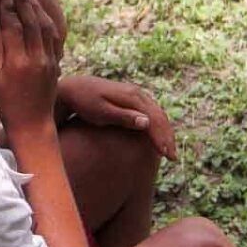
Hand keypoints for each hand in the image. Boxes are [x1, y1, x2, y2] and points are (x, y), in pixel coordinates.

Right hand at [0, 0, 62, 133]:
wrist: (32, 124)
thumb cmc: (7, 103)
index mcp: (17, 61)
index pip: (12, 25)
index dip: (7, 7)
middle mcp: (35, 57)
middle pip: (31, 21)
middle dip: (24, 0)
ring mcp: (48, 60)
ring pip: (45, 26)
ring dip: (37, 7)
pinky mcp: (55, 63)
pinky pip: (53, 36)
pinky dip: (47, 21)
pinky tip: (41, 12)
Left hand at [57, 76, 177, 160]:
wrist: (74, 88)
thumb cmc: (85, 103)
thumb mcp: (101, 112)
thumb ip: (123, 117)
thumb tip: (146, 122)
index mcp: (132, 97)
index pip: (154, 119)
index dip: (161, 138)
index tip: (166, 155)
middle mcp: (137, 93)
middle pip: (160, 116)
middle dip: (167, 137)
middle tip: (172, 158)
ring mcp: (136, 95)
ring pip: (157, 114)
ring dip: (165, 132)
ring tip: (168, 151)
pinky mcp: (132, 99)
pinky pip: (151, 112)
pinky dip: (158, 126)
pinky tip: (158, 138)